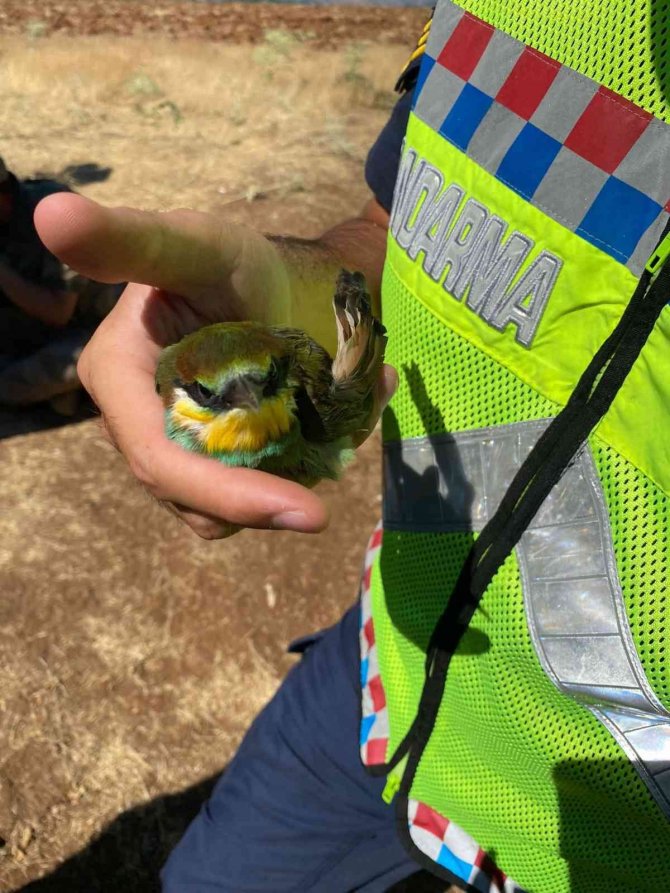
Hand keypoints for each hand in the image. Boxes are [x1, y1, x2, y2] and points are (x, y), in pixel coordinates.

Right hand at [34, 193, 395, 538]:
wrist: (266, 282)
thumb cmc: (225, 260)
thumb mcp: (192, 245)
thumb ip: (131, 239)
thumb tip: (49, 215)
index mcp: (120, 381)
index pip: (161, 462)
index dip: (227, 495)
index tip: (308, 514)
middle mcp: (140, 428)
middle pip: (197, 501)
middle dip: (267, 501)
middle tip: (332, 484)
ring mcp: (179, 450)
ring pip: (231, 508)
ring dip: (292, 482)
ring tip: (346, 413)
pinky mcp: (213, 462)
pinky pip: (254, 491)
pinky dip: (301, 471)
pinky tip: (340, 417)